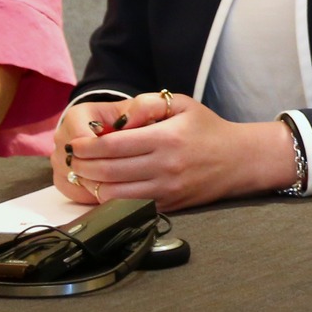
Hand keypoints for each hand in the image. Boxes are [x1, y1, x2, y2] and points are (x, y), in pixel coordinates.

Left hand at [59, 92, 296, 210]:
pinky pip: (129, 206)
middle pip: (108, 171)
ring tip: (83, 174)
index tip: (73, 144)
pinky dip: (110, 199)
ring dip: (91, 185)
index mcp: (166, 138)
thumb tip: (115, 119)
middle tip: (70, 160)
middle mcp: (164, 166)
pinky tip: (102, 188)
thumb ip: (147, 105)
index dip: (86, 146)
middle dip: (82, 166)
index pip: (113, 145)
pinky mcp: (168, 205)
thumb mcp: (182, 105)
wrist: (240, 160)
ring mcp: (166, 189)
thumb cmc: (208, 129)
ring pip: (113, 194)